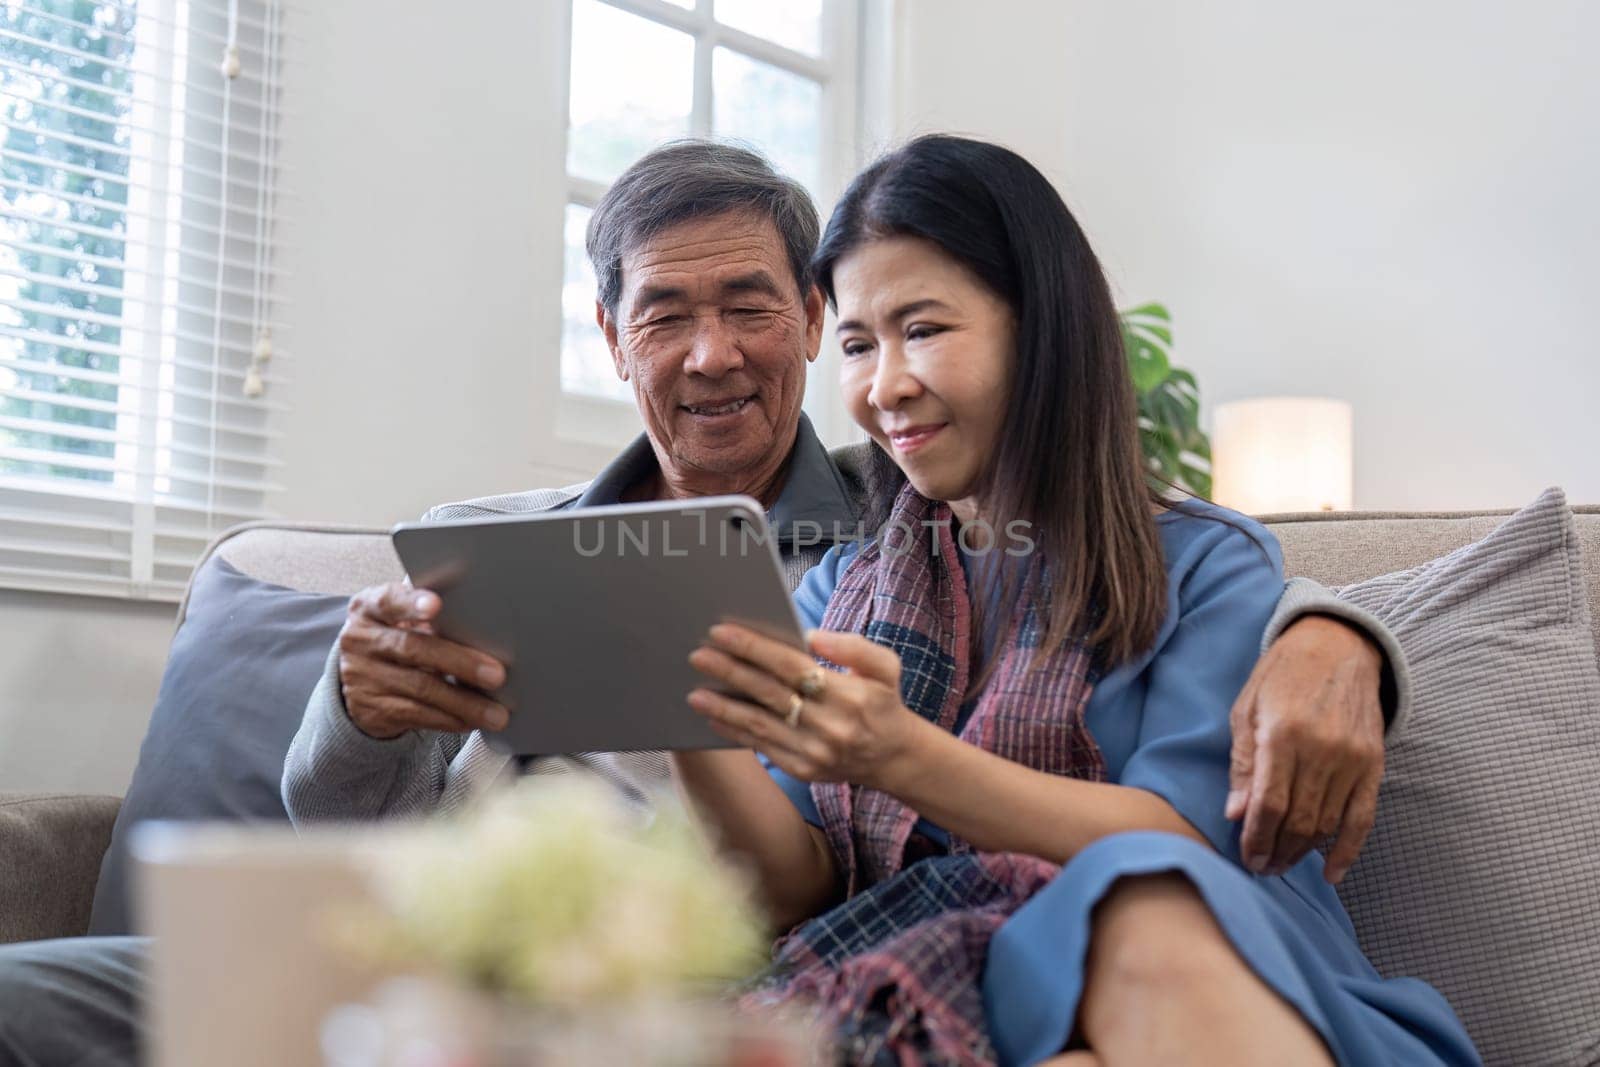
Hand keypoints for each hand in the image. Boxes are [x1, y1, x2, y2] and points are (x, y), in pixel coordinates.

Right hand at [336, 581, 509, 739]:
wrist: (358, 678)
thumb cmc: (397, 636)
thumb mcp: (402, 619)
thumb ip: (431, 616)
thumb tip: (487, 628)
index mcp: (369, 607)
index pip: (389, 601)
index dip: (412, 603)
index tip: (436, 605)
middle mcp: (360, 640)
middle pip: (414, 649)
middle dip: (460, 662)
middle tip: (497, 675)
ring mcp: (362, 677)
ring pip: (420, 688)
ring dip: (464, 703)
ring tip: (496, 713)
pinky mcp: (370, 709)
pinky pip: (416, 715)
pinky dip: (449, 719)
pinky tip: (472, 721)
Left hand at [685, 624, 923, 789]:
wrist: (893, 757)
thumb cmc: (882, 702)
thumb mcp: (885, 666)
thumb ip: (852, 646)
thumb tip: (810, 636)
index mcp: (849, 695)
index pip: (791, 666)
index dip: (754, 648)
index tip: (721, 632)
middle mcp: (830, 726)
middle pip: (769, 694)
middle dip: (731, 672)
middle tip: (698, 656)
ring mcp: (815, 752)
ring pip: (760, 725)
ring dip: (724, 707)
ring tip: (694, 693)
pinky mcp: (804, 769)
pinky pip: (763, 747)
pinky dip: (736, 731)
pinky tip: (715, 717)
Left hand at [1226, 615, 1385, 882]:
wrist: (1338, 644)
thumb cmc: (1281, 675)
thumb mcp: (1247, 708)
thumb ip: (1242, 763)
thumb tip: (1236, 814)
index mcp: (1283, 735)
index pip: (1269, 804)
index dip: (1257, 838)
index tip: (1248, 858)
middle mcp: (1322, 750)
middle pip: (1299, 820)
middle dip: (1277, 851)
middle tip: (1262, 869)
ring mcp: (1352, 759)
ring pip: (1328, 823)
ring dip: (1304, 852)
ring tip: (1283, 865)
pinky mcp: (1374, 764)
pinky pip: (1363, 818)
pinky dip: (1349, 850)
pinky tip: (1332, 873)